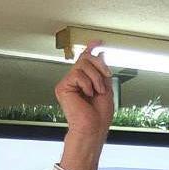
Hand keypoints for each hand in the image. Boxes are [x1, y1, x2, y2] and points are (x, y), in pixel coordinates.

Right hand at [56, 44, 113, 169]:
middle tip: (105, 78)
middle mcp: (75, 80)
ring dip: (95, 78)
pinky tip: (86, 94)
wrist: (92, 127)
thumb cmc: (99, 116)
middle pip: (86, 58)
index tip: (98, 41)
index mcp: (85, 81)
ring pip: (83, 65)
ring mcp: (68, 83)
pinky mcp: (62, 87)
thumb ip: (102, 71)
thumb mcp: (105, 88)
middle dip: (99, 67)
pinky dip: (87, 84)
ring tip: (96, 92)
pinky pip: (77, 74)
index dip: (91, 48)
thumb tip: (100, 54)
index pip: (86, 60)